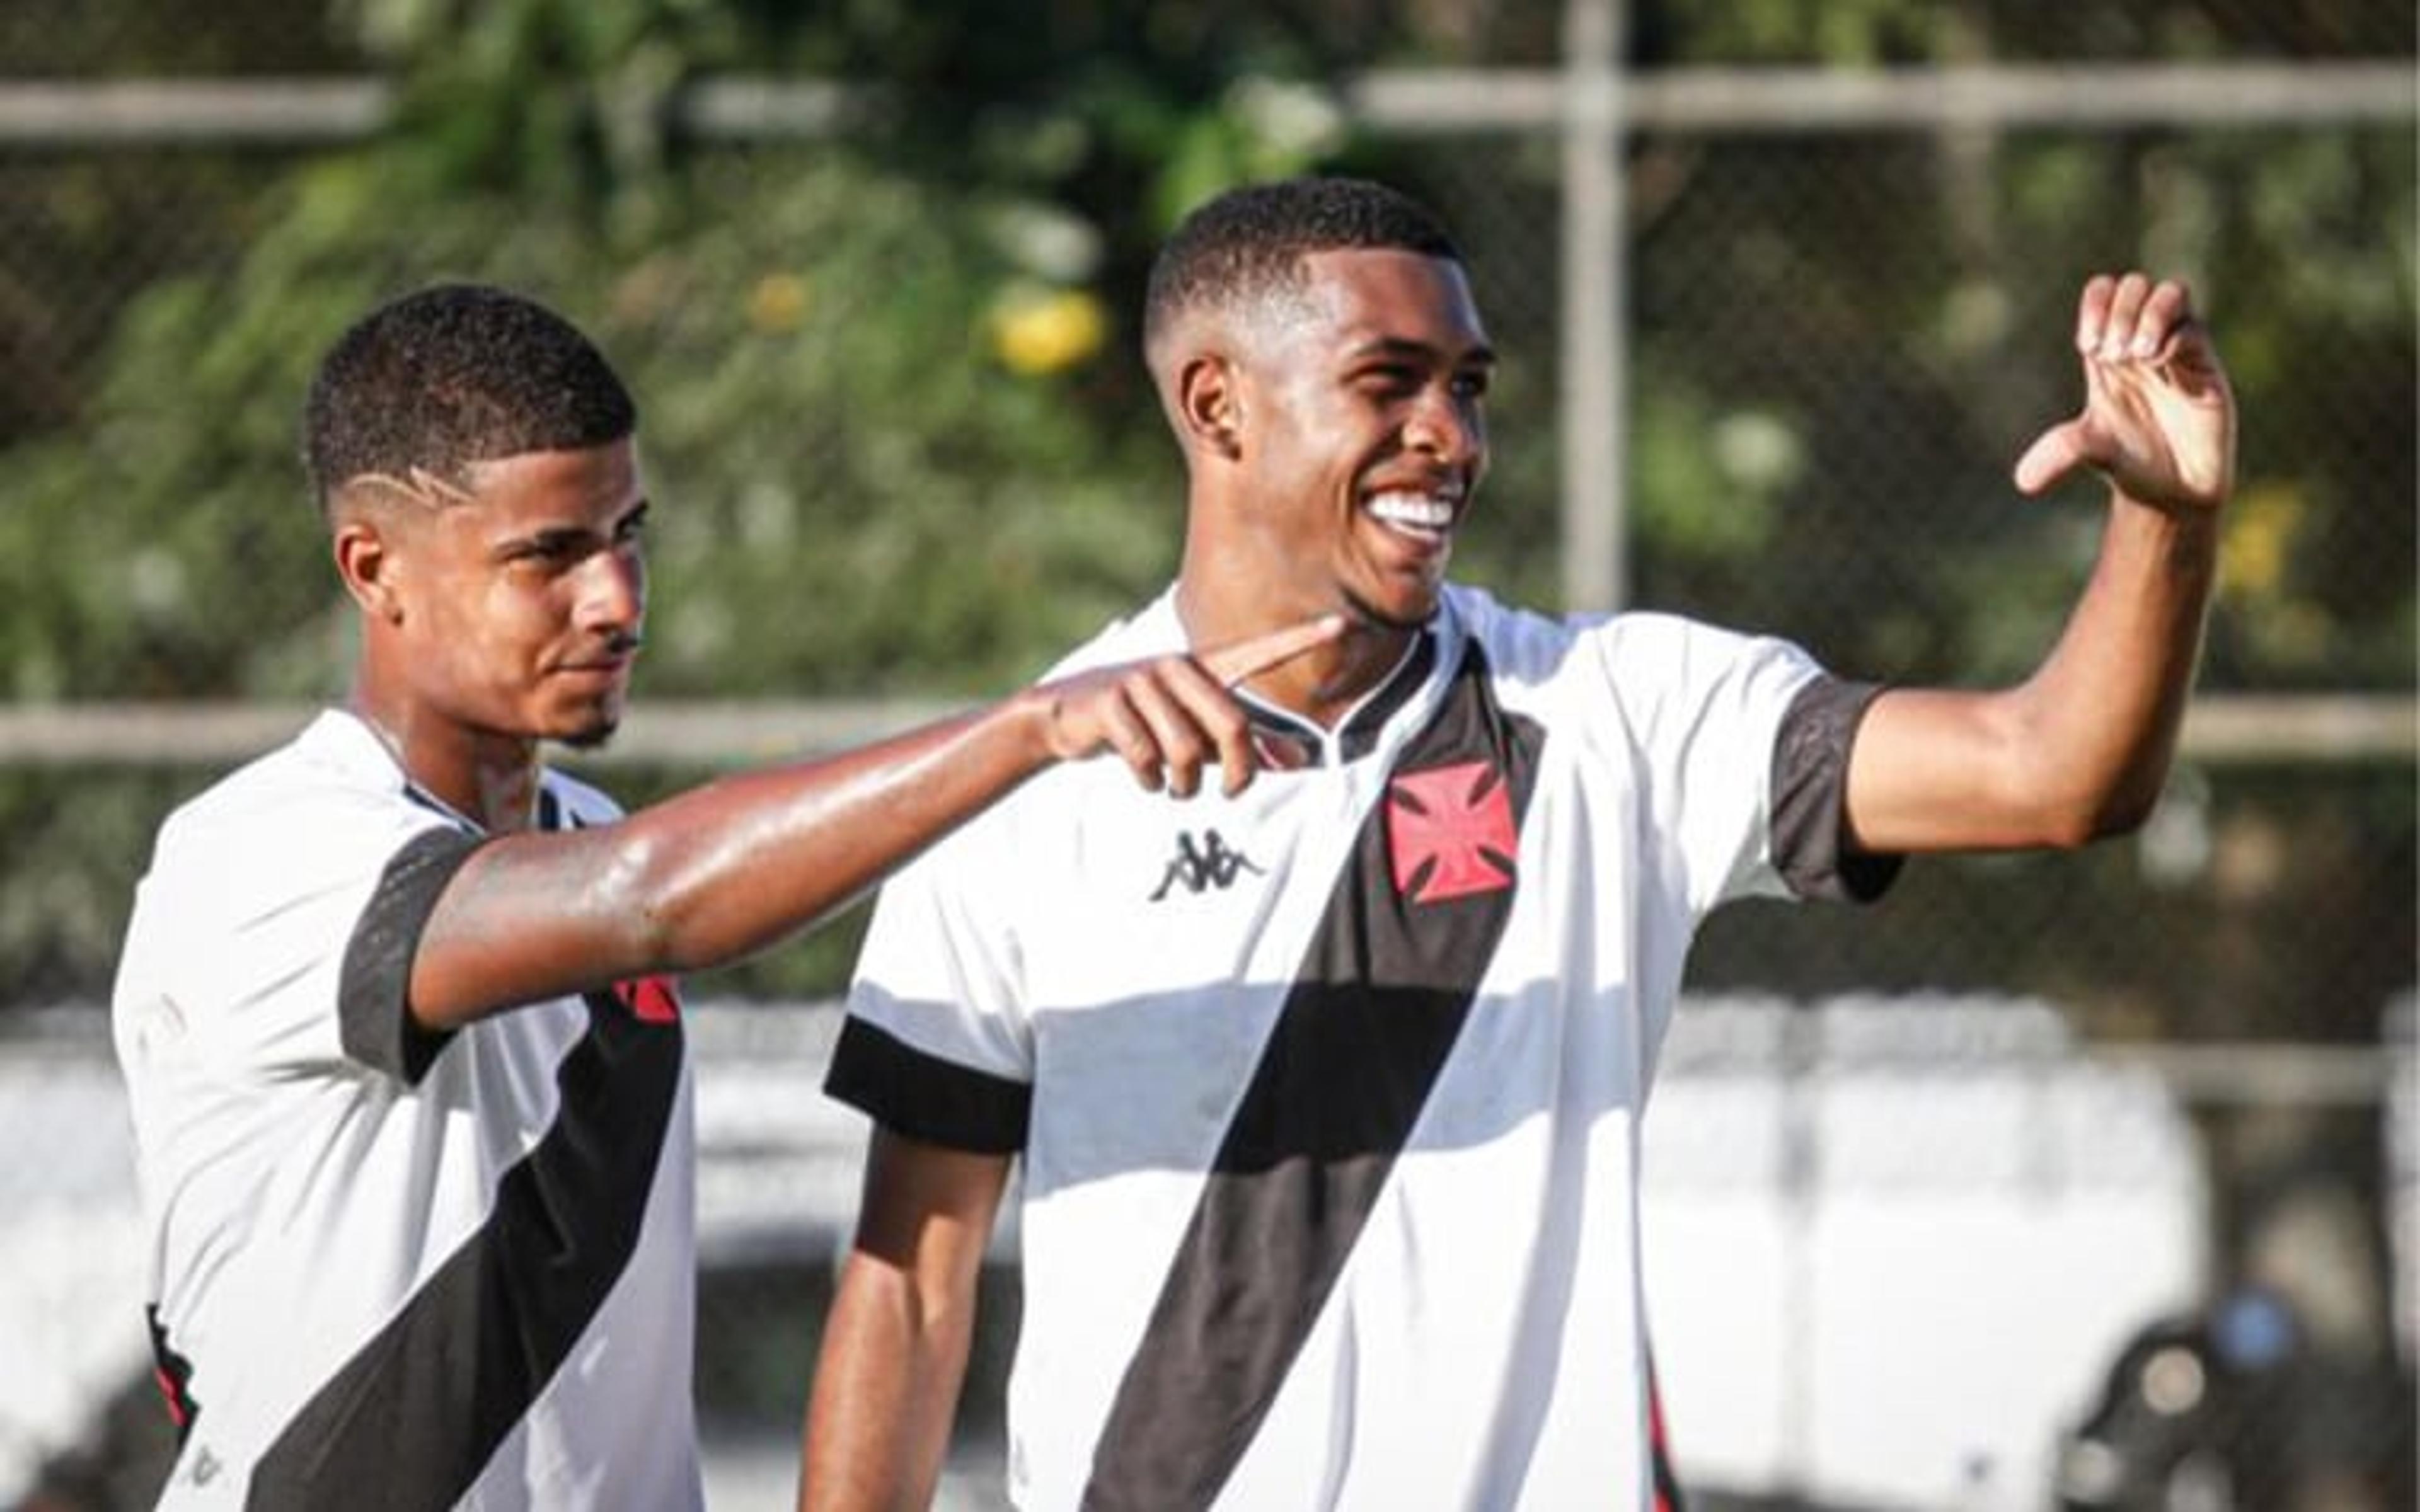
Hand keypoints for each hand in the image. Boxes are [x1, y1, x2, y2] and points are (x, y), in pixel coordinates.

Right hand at [1033, 614, 1346, 796]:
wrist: (1064, 717)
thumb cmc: (1142, 726)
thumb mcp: (1195, 736)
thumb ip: (1243, 746)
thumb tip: (1298, 763)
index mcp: (1203, 670)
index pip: (1259, 652)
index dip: (1300, 640)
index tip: (1341, 624)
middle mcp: (1179, 667)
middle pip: (1232, 725)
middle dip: (1237, 771)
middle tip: (1230, 794)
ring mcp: (1144, 680)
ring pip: (1187, 750)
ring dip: (1184, 784)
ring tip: (1174, 786)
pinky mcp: (1112, 700)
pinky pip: (1146, 756)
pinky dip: (1149, 780)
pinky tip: (1143, 777)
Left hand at [2013, 272, 2235, 513]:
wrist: (2173, 491)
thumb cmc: (2129, 464)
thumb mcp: (2087, 451)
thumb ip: (2058, 453)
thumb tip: (2023, 482)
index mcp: (2108, 352)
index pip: (2103, 292)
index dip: (2096, 305)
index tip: (2089, 346)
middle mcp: (2142, 343)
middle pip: (2134, 285)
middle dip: (2120, 311)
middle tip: (2112, 354)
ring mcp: (2176, 352)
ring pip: (2171, 293)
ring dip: (2149, 315)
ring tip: (2138, 355)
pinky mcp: (2205, 367)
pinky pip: (2194, 329)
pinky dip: (2174, 337)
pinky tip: (2159, 363)